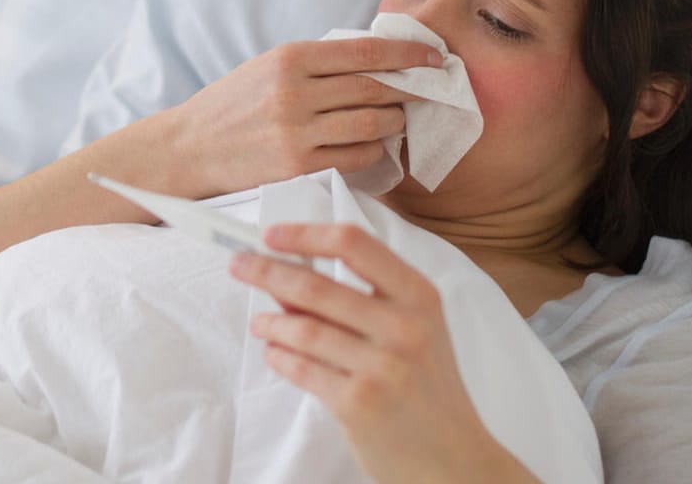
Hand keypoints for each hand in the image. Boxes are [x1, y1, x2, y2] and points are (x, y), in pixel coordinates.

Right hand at [154, 37, 437, 197]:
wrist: (190, 147)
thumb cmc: (235, 104)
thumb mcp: (269, 66)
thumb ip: (318, 62)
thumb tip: (381, 57)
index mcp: (291, 57)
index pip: (367, 51)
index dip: (409, 53)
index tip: (436, 56)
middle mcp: (295, 91)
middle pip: (376, 87)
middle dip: (411, 89)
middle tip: (429, 91)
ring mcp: (297, 131)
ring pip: (373, 123)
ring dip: (396, 121)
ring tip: (399, 119)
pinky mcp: (298, 166)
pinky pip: (356, 156)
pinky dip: (374, 150)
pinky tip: (374, 145)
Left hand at [230, 223, 535, 482]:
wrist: (453, 456)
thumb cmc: (427, 388)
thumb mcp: (411, 331)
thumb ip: (357, 301)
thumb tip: (286, 280)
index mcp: (419, 296)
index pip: (353, 244)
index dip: (305, 235)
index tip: (271, 236)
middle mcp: (404, 327)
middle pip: (316, 285)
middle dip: (266, 272)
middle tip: (239, 265)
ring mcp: (381, 367)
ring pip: (302, 329)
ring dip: (270, 322)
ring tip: (260, 323)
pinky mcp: (358, 404)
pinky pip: (301, 368)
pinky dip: (279, 356)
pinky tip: (274, 352)